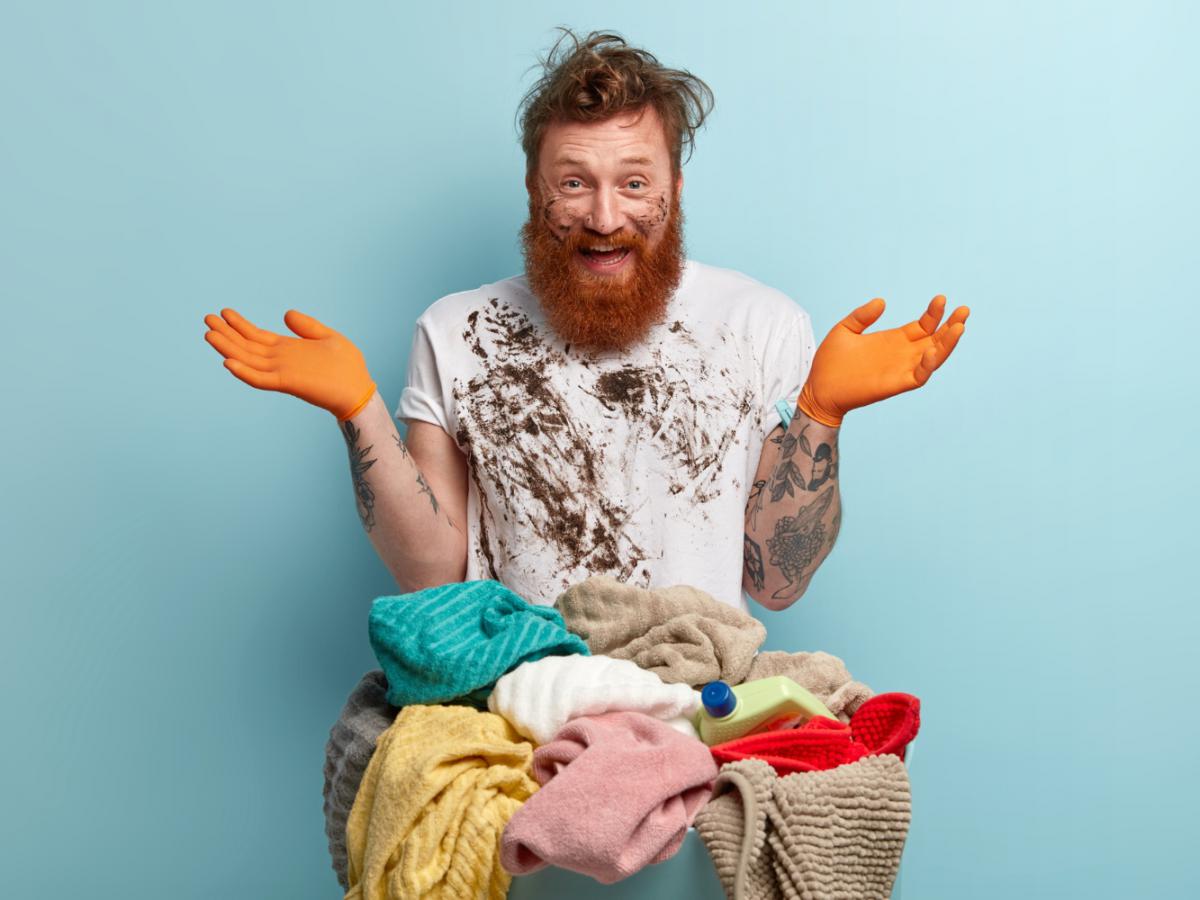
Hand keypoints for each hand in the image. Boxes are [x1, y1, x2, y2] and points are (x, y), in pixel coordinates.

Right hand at [203, 308, 376, 420]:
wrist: (360, 390)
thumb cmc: (348, 367)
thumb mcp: (328, 337)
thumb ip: (307, 326)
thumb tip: (286, 313)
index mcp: (288, 349)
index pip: (257, 336)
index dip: (240, 325)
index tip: (224, 312)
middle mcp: (280, 360)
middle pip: (247, 346)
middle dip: (227, 333)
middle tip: (206, 319)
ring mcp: (282, 372)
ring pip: (248, 360)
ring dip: (228, 348)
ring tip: (209, 335)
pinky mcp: (288, 383)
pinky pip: (261, 379)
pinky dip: (244, 372)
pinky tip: (227, 363)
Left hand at [797, 295, 968, 426]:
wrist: (817, 389)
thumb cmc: (829, 362)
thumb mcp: (845, 329)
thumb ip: (862, 316)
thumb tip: (881, 302)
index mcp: (894, 340)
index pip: (923, 325)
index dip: (934, 313)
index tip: (941, 298)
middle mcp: (902, 354)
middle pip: (936, 339)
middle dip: (952, 325)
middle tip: (964, 310)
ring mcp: (900, 369)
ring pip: (934, 357)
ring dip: (948, 344)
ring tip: (959, 327)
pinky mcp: (895, 384)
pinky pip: (919, 376)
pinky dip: (928, 364)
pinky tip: (930, 350)